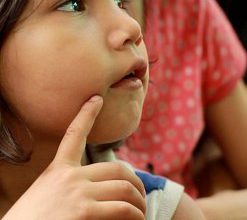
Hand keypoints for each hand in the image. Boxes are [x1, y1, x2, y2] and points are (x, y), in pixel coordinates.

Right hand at [3, 95, 145, 219]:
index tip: (96, 99)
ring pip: (123, 187)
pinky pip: (121, 208)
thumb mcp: (47, 193)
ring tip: (141, 209)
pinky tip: (138, 219)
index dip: (86, 114)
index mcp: (58, 169)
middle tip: (140, 193)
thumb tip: (98, 187)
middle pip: (116, 168)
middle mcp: (69, 176)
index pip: (74, 134)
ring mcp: (77, 193)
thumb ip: (69, 184)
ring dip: (138, 200)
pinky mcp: (83, 212)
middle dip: (135, 181)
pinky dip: (135, 214)